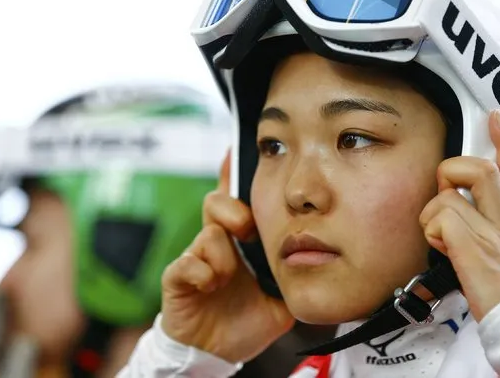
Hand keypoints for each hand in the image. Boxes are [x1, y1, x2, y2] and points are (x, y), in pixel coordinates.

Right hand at [160, 152, 294, 362]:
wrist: (220, 350)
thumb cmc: (249, 317)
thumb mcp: (281, 293)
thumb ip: (295, 272)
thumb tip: (321, 254)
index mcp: (240, 243)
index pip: (237, 201)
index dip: (234, 174)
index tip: (236, 149)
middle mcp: (216, 244)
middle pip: (216, 203)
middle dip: (232, 210)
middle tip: (247, 230)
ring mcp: (195, 260)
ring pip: (208, 234)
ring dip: (222, 256)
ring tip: (228, 278)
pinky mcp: (178, 279)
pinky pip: (186, 264)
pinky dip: (201, 273)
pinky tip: (211, 285)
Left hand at [419, 110, 499, 321]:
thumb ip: (485, 229)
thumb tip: (453, 210)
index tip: (497, 119)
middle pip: (483, 170)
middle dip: (455, 170)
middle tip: (445, 192)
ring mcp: (490, 232)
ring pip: (454, 191)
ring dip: (436, 208)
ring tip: (441, 233)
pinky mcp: (472, 245)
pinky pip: (440, 218)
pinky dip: (431, 232)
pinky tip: (441, 250)